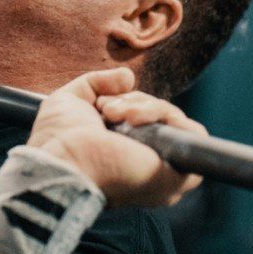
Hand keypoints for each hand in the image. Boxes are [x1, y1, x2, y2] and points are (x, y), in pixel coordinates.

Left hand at [27, 68, 204, 206]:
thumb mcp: (73, 99)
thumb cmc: (59, 140)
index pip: (149, 121)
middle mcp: (150, 168)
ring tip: (115, 115)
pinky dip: (166, 115)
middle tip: (107, 110)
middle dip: (137, 102)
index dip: (133, 104)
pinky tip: (135, 120)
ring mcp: (167, 174)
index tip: (105, 106)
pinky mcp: (179, 176)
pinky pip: (193, 133)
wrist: (62, 160)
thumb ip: (98, 82)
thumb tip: (129, 77)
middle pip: (164, 119)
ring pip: (177, 122)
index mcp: (128, 158)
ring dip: (147, 107)